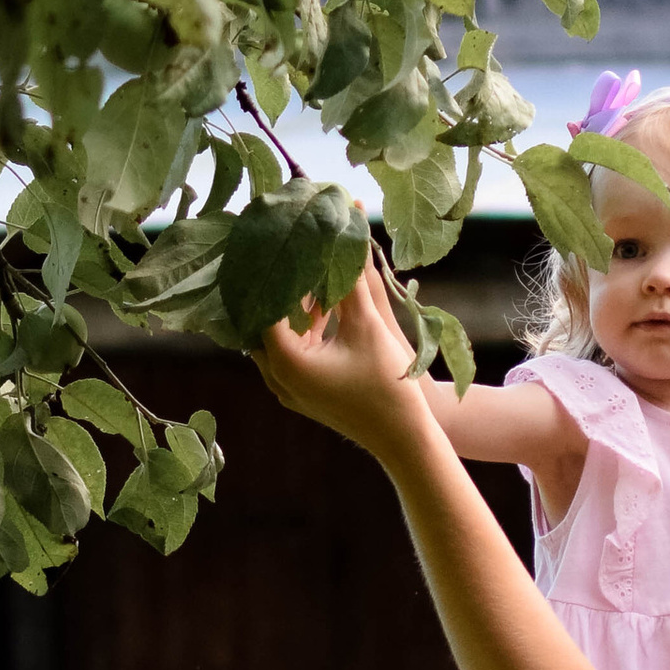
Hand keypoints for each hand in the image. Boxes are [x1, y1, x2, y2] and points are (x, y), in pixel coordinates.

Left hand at [258, 257, 425, 456]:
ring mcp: (290, 389)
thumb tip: (349, 232)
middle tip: (292, 256)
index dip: (275, 274)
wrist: (404, 436)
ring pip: (281, 338)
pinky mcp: (305, 392)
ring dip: (296, 309)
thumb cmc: (387, 383)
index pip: (265, 306)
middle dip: (282, 290)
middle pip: (266, 322)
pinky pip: (294, 353)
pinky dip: (306, 329)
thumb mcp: (368, 324)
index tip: (283, 247)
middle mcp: (279, 378)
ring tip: (312, 276)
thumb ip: (352, 279)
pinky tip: (326, 306)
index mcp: (286, 362)